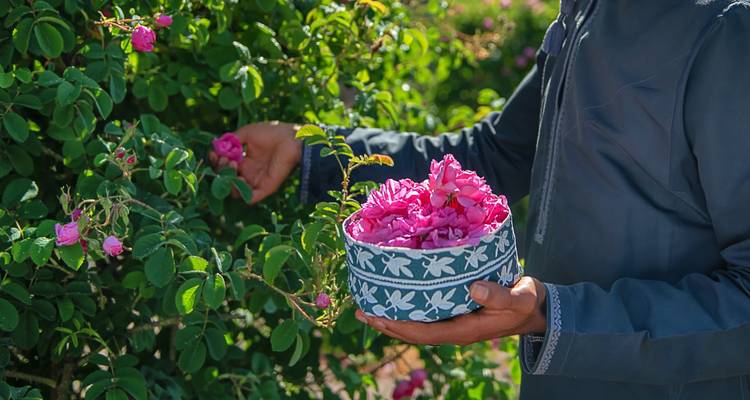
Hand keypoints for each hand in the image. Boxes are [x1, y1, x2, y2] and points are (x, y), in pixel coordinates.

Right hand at [209, 122, 301, 203]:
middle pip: (227, 179)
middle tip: (224, 158)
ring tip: (231, 165)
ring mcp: (256, 181)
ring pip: (235, 191)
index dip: (217, 161)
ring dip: (227, 181)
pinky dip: (240, 192)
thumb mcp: (247, 133)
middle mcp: (249, 172)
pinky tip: (238, 177)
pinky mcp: (265, 188)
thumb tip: (217, 147)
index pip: (225, 166)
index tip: (215, 153)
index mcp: (245, 160)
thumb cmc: (273, 133)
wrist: (291, 138)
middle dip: (220, 169)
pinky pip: (249, 198)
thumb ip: (232, 140)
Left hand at [355, 277, 546, 345]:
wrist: (534, 308)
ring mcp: (453, 322)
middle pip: (412, 332)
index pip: (423, 333)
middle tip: (361, 309)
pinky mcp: (454, 313)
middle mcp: (453, 329)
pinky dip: (406, 309)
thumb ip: (499, 295)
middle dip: (386, 323)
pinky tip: (395, 296)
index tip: (377, 316)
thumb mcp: (518, 298)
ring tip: (368, 305)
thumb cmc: (526, 303)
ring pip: (415, 324)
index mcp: (463, 330)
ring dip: (392, 317)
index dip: (399, 326)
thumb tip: (474, 287)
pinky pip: (424, 315)